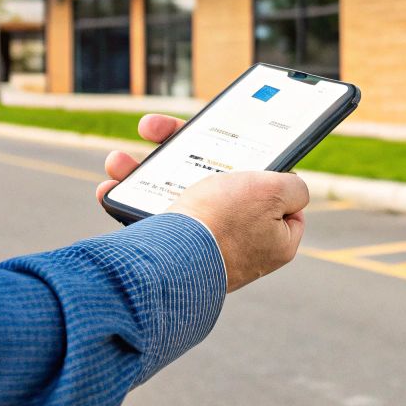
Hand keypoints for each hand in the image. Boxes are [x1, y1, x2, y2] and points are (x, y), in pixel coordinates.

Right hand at [98, 114, 310, 291]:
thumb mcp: (276, 191)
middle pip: (221, 189)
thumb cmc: (225, 223)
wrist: (169, 263)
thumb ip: (293, 187)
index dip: (271, 177)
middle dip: (193, 158)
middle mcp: (237, 247)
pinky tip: (111, 185)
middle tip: (180, 141)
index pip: (282, 205)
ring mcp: (200, 249)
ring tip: (121, 160)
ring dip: (147, 170)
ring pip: (176, 195)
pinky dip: (130, 197)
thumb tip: (293, 189)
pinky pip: (149, 216)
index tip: (255, 158)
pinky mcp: (166, 252)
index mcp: (273, 240)